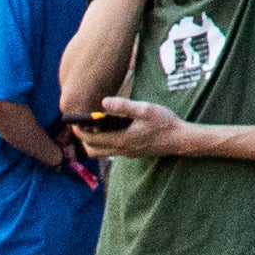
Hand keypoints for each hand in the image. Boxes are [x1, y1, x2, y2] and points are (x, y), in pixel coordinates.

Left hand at [72, 98, 202, 164]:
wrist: (179, 139)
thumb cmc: (163, 122)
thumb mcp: (145, 109)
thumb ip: (124, 106)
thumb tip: (103, 102)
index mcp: (120, 139)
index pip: (91, 140)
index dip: (80, 131)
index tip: (75, 120)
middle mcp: (120, 150)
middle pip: (91, 150)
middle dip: (83, 137)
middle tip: (84, 122)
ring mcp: (126, 153)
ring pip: (100, 152)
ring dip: (94, 141)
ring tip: (97, 126)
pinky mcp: (132, 152)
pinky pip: (111, 150)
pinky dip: (105, 142)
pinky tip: (113, 129)